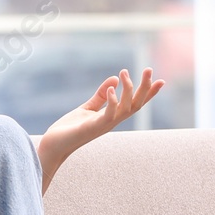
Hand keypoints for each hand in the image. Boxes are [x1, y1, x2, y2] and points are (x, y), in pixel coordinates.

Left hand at [38, 68, 164, 163]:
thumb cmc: (69, 129)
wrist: (53, 145)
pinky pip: (108, 114)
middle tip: (149, 69)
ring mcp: (104, 125)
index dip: (149, 94)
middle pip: (135, 105)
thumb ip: (101, 95)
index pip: (135, 103)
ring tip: (124, 72)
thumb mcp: (87, 108)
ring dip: (128, 90)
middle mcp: (112, 121)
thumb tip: (114, 79)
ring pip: (126, 108)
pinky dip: (112, 101)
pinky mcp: (93, 127)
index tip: (161, 80)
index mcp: (112, 116)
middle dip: (145, 88)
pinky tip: (113, 88)